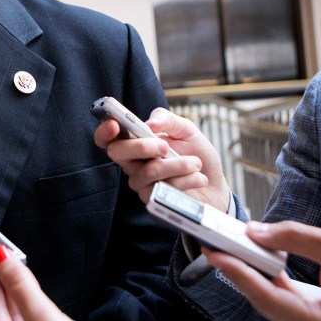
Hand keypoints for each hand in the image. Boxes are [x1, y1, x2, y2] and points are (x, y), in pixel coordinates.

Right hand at [94, 107, 229, 209]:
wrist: (215, 184)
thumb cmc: (196, 153)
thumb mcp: (186, 130)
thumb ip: (167, 120)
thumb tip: (150, 123)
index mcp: (135, 142)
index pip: (107, 138)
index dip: (104, 131)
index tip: (114, 123)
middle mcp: (132, 163)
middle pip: (117, 153)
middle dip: (141, 146)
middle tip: (165, 146)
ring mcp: (141, 183)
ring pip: (147, 171)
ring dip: (176, 164)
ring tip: (196, 163)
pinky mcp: (153, 200)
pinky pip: (164, 188)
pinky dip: (186, 179)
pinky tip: (198, 177)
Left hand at [204, 221, 320, 320]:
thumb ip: (296, 237)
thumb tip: (255, 231)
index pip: (268, 297)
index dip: (238, 273)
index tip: (213, 252)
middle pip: (265, 303)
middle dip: (238, 272)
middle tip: (212, 244)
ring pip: (273, 305)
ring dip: (251, 277)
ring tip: (227, 248)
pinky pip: (286, 305)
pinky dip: (270, 283)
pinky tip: (255, 261)